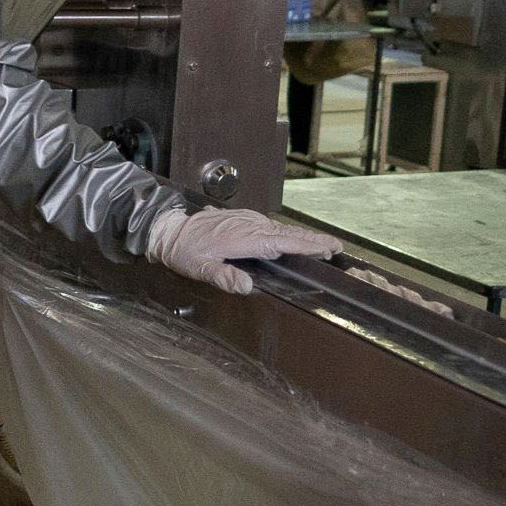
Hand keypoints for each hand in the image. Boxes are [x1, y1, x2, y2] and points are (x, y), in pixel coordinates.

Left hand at [145, 207, 340, 295]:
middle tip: (335, 248)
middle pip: (288, 233)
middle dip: (313, 240)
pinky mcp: (243, 219)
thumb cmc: (184, 250)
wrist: (170, 230)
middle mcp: (250, 225)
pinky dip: (286, 233)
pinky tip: (291, 240)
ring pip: (281, 228)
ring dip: (301, 237)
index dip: (308, 245)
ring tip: (321, 246)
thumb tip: (246, 287)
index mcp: (244, 238)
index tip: (330, 247)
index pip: (283, 242)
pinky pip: (270, 226)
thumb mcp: (200, 268)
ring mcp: (247, 220)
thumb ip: (223, 277)